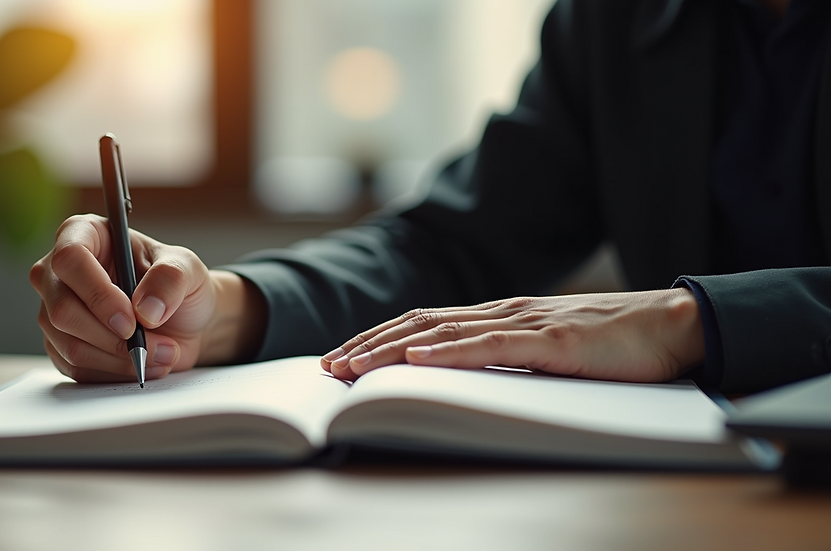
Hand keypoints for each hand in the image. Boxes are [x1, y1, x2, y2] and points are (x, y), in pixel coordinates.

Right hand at [30, 214, 265, 382]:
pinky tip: (144, 364)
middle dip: (111, 336)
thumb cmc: (179, 283)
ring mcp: (55, 310)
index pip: (70, 258)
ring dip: (120, 358)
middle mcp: (60, 272)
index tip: (131, 319)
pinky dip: (115, 372)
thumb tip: (144, 309)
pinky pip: (77, 367)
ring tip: (161, 354)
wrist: (185, 319)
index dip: (97, 293)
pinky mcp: (62, 345)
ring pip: (70, 344)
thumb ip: (170, 278)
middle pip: (62, 309)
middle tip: (150, 344)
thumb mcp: (187, 268)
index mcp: (86, 235)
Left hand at [320, 289, 704, 382]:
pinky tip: (418, 362)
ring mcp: (525, 322)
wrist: (672, 324)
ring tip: (354, 367)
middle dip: (369, 344)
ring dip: (393, 351)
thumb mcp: (545, 348)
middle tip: (329, 366)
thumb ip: (506, 355)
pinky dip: (450, 354)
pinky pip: (491, 346)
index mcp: (499, 313)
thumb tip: (462, 375)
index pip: (424, 323)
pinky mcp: (552, 340)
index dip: (379, 338)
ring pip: (444, 334)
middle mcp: (502, 310)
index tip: (343, 357)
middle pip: (419, 325)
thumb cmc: (611, 342)